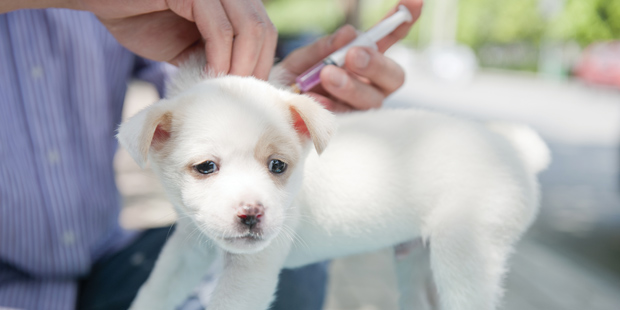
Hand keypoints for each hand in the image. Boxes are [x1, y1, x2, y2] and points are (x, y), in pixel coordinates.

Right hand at [78, 0, 276, 78]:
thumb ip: (214, 55)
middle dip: (255, 67)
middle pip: (263, 29)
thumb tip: (239, 85)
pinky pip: (220, 30)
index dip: (263, 62)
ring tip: (224, 87)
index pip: (264, 30)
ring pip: (249, 28)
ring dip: (240, 65)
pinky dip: (221, 58)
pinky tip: (210, 74)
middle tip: (238, 94)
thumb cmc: (141, 17)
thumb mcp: (187, 43)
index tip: (248, 91)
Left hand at [279, 0, 422, 111]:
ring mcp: (362, 111)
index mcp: (364, 63)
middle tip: (352, 55)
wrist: (270, 115)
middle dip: (375, 64)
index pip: (389, 40)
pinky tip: (314, 98)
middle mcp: (371, 87)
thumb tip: (349, 34)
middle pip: (393, 76)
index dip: (403, 21)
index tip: (414, 1)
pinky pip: (346, 118)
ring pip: (372, 100)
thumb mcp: (301, 61)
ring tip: (327, 76)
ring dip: (351, 85)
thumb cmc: (290, 85)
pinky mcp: (348, 131)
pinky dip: (329, 106)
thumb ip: (324, 49)